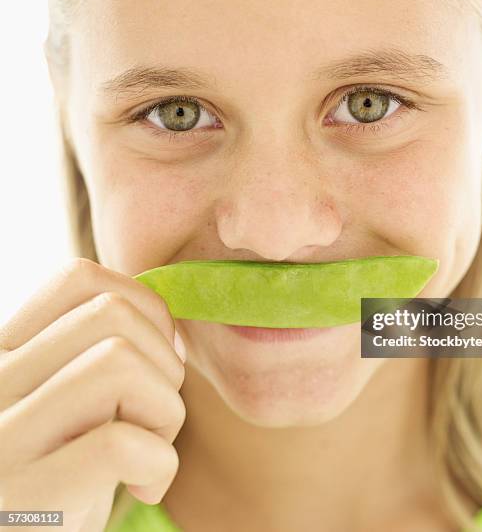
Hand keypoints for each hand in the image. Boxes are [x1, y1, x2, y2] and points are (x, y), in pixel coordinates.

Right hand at [0, 258, 186, 530]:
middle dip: (164, 360)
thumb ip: (100, 351)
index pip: (79, 277)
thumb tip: (174, 332)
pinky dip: (160, 463)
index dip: (144, 306)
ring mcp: (2, 437)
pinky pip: (122, 443)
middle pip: (112, 313)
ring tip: (150, 448)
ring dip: (164, 409)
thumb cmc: (66, 468)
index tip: (157, 355)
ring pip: (120, 363)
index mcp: (6, 351)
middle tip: (156, 413)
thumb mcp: (72, 397)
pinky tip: (145, 485)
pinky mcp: (25, 493)